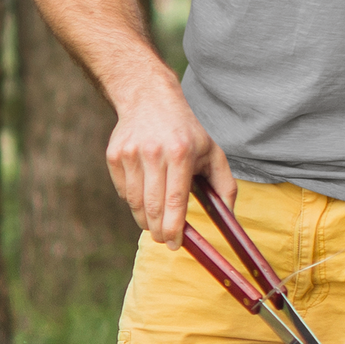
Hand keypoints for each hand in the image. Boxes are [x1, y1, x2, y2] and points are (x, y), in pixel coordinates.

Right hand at [105, 74, 234, 245]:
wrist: (149, 99)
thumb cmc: (186, 132)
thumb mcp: (213, 152)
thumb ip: (225, 186)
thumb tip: (230, 220)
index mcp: (180, 153)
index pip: (175, 201)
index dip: (174, 228)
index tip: (175, 244)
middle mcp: (154, 153)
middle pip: (152, 207)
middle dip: (159, 231)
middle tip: (165, 240)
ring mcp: (130, 154)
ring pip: (135, 203)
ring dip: (145, 220)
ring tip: (155, 222)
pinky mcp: (115, 155)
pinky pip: (123, 192)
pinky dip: (134, 201)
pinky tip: (145, 194)